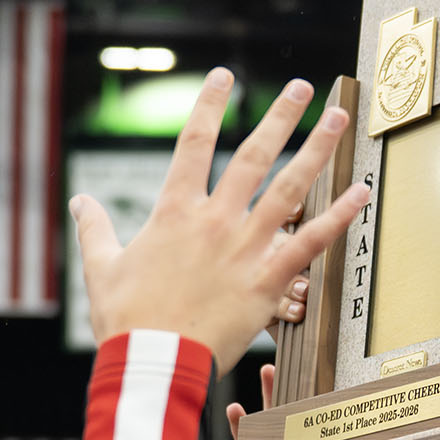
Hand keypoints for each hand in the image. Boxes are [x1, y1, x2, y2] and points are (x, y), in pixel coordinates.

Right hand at [72, 70, 367, 364]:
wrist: (153, 362)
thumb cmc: (126, 321)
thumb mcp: (102, 269)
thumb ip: (94, 229)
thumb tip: (79, 202)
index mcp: (173, 212)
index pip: (193, 142)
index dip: (210, 104)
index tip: (225, 77)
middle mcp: (214, 220)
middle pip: (253, 155)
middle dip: (280, 116)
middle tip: (302, 88)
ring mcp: (244, 248)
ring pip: (289, 188)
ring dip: (317, 150)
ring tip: (338, 121)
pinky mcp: (267, 280)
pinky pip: (310, 242)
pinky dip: (338, 217)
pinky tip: (359, 193)